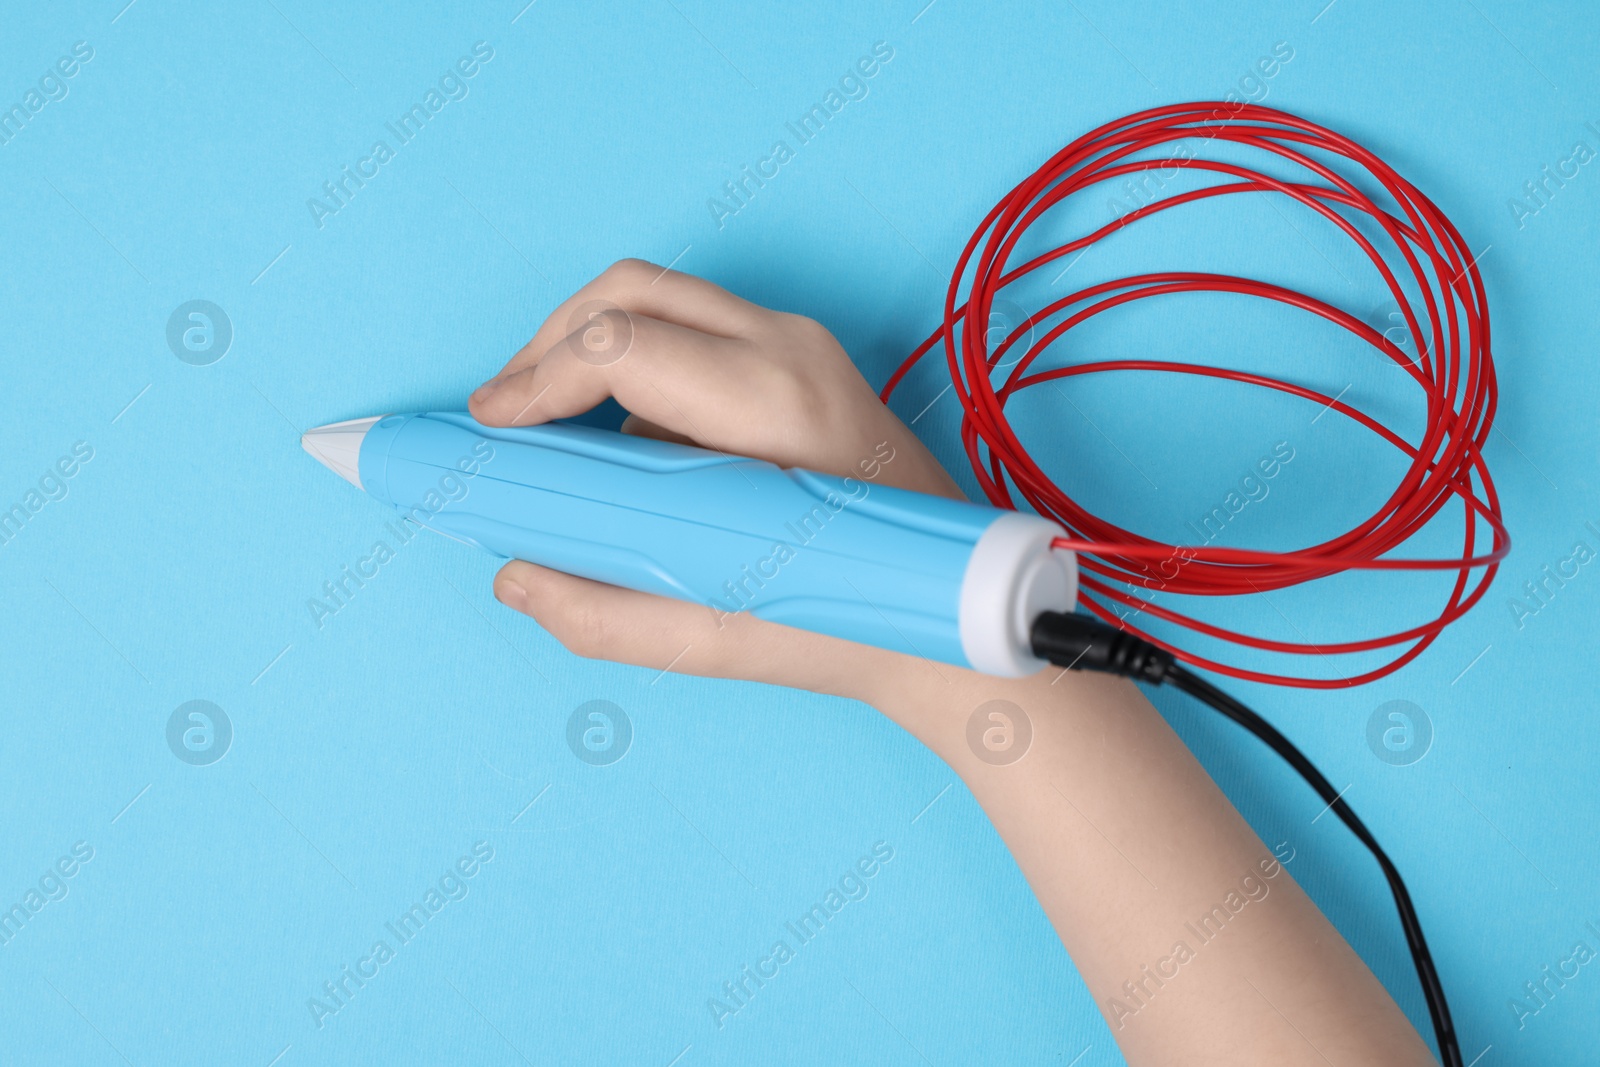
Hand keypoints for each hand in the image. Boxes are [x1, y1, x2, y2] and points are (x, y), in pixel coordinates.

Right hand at [469, 259, 965, 704]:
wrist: (946, 603)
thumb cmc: (852, 617)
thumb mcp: (719, 637)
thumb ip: (604, 615)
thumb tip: (517, 577)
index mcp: (774, 404)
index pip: (622, 344)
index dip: (536, 379)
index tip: (492, 427)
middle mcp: (790, 349)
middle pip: (630, 291)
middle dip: (546, 343)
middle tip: (502, 417)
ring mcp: (800, 342)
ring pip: (659, 295)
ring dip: (585, 344)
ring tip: (541, 419)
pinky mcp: (800, 354)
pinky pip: (692, 324)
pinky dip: (630, 356)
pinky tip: (608, 429)